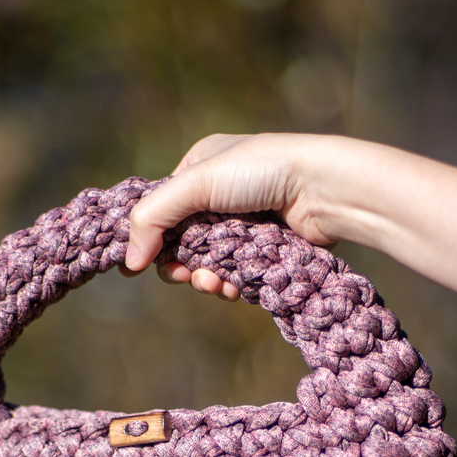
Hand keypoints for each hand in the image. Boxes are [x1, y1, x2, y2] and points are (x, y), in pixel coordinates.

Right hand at [122, 133, 456, 301]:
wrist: (327, 191)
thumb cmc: (264, 173)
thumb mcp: (198, 184)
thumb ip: (154, 217)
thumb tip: (129, 263)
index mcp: (199, 168)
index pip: (160, 211)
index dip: (153, 239)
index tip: (145, 264)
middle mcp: (218, 195)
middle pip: (180, 243)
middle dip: (182, 265)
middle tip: (190, 276)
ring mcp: (242, 224)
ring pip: (206, 264)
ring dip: (205, 279)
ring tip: (217, 284)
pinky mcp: (263, 250)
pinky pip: (233, 276)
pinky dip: (229, 285)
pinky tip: (235, 288)